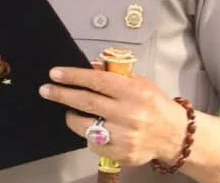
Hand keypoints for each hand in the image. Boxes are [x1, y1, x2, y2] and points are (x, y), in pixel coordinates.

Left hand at [39, 66, 188, 168]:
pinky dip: (88, 135)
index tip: (54, 73)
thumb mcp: (138, 82)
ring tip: (69, 110)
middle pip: (87, 102)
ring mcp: (125, 137)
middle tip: (45, 90)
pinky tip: (91, 128)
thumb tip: (88, 66)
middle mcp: (129, 114)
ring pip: (86, 126)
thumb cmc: (153, 103)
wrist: (174, 135)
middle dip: (62, 95)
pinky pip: (94, 144)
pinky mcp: (123, 154)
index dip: (73, 76)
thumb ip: (114, 75)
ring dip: (72, 117)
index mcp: (133, 92)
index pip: (97, 81)